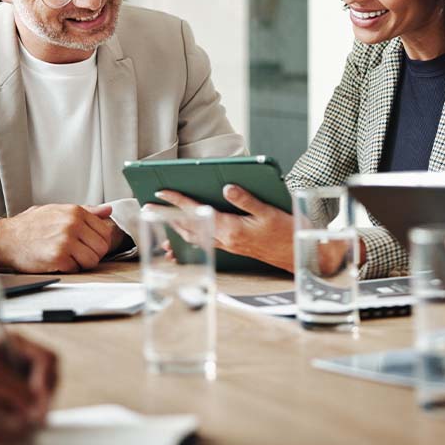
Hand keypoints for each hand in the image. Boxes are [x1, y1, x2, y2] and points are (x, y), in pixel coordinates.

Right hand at [0, 203, 116, 272]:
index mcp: (75, 212)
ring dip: (82, 263)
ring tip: (68, 258)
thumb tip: (108, 210)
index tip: (88, 244)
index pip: (105, 231)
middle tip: (78, 254)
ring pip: (92, 260)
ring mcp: (66, 241)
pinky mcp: (58, 257)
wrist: (6, 238)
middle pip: (102, 247)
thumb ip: (86, 211)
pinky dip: (69, 269)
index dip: (98, 241)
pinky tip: (58, 262)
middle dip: (92, 253)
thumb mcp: (58, 210)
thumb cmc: (31, 225)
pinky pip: (77, 269)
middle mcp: (72, 224)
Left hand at [0, 334, 58, 444]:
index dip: (47, 382)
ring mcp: (13, 373)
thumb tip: (35, 404)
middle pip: (50, 375)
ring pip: (41, 390)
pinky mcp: (8, 391)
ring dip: (35, 405)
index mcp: (14, 342)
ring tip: (22, 417)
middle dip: (44, 395)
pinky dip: (25, 411)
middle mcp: (17, 356)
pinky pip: (28, 402)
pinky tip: (13, 417)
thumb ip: (15, 387)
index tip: (39, 403)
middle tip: (35, 416)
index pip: (48, 359)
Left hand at [149, 186, 295, 271]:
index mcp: (231, 228)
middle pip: (189, 226)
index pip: (198, 211)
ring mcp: (228, 246)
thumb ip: (246, 200)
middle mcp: (225, 239)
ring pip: (195, 236)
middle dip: (168, 215)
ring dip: (177, 227)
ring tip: (163, 218)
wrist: (294, 256)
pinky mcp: (232, 248)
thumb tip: (227, 188)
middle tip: (149, 206)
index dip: (178, 201)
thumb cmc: (284, 232)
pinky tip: (186, 235)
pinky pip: (204, 242)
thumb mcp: (268, 211)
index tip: (161, 192)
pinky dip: (191, 236)